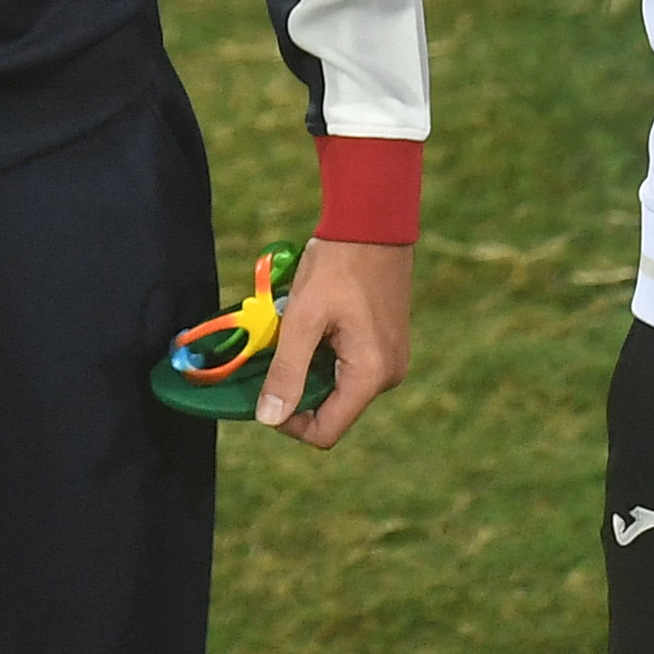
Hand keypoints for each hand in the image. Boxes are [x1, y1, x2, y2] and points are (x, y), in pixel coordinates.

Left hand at [260, 238, 411, 447]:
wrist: (372, 221)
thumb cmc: (339, 264)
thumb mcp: (302, 319)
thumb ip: (286, 372)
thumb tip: (268, 418)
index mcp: (370, 375)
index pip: (325, 432)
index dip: (288, 422)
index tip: (264, 391)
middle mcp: (387, 376)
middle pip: (330, 410)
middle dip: (295, 388)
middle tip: (271, 354)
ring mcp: (389, 360)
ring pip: (335, 386)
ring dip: (306, 367)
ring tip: (291, 332)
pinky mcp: (384, 344)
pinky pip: (346, 366)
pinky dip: (322, 353)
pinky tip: (309, 323)